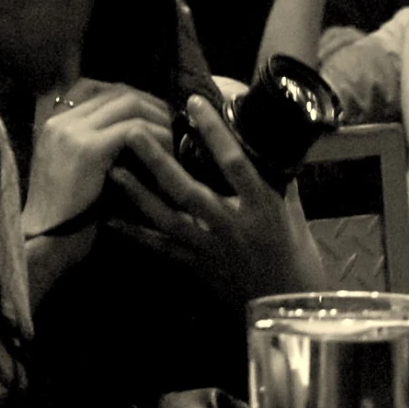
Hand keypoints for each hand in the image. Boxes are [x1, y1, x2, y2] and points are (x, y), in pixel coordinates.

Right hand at [26, 81, 171, 237]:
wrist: (46, 239)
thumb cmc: (66, 213)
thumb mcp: (73, 167)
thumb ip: (92, 142)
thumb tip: (133, 129)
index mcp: (53, 121)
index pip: (97, 87)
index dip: (130, 96)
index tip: (151, 114)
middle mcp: (61, 120)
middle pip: (117, 92)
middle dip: (150, 105)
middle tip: (170, 124)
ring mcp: (72, 132)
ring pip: (129, 104)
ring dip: (157, 120)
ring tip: (171, 140)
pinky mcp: (88, 150)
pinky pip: (133, 129)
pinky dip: (156, 138)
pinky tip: (166, 156)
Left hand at [108, 96, 325, 304]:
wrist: (289, 304)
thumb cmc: (296, 251)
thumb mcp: (292, 209)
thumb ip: (275, 176)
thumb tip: (265, 138)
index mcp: (262, 206)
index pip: (235, 163)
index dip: (214, 133)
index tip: (194, 103)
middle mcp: (232, 226)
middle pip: (188, 191)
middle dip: (158, 161)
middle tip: (133, 132)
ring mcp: (212, 249)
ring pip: (168, 220)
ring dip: (139, 196)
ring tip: (114, 172)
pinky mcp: (198, 268)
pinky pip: (163, 250)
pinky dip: (137, 236)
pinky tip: (112, 222)